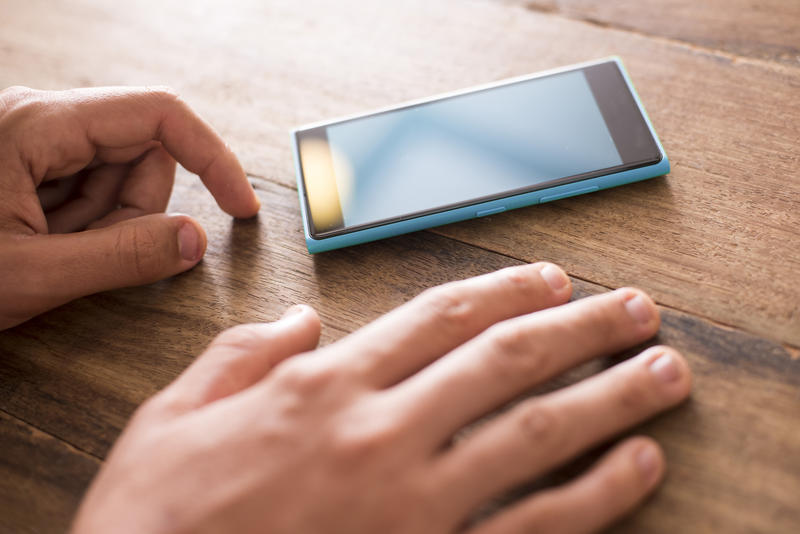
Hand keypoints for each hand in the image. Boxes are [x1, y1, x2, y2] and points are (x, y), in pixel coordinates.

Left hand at [0, 86, 259, 329]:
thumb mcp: (29, 273)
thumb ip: (122, 256)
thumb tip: (194, 240)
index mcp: (38, 124)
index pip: (159, 116)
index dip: (212, 158)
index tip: (239, 207)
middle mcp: (39, 119)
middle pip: (141, 155)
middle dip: (133, 212)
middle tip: (82, 254)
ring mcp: (33, 142)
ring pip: (118, 179)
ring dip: (105, 226)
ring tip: (49, 253)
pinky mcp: (29, 164)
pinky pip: (90, 193)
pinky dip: (82, 229)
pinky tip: (39, 246)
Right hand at [71, 263, 690, 533]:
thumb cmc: (154, 519)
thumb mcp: (171, 417)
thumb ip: (239, 356)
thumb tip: (298, 319)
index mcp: (318, 388)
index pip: (434, 318)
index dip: (502, 291)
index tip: (550, 279)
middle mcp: (377, 434)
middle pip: (503, 360)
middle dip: (581, 328)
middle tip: (635, 309)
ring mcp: (411, 503)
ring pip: (534, 432)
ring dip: (609, 397)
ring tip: (663, 373)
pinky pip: (532, 527)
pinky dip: (595, 496)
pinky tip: (637, 468)